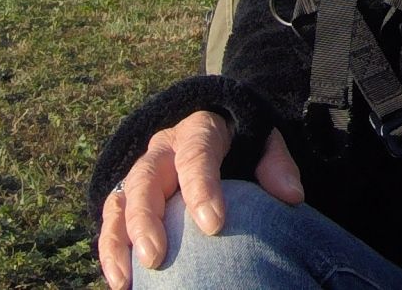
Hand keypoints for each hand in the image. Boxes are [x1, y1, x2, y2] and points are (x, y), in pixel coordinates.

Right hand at [96, 111, 302, 289]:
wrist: (216, 127)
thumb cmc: (243, 142)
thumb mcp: (264, 142)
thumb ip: (276, 164)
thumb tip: (291, 196)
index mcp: (199, 129)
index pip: (197, 154)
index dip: (202, 188)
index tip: (213, 225)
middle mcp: (162, 148)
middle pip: (147, 179)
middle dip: (148, 220)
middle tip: (156, 258)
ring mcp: (140, 171)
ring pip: (121, 201)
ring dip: (120, 241)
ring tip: (127, 279)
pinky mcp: (126, 194)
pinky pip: (110, 220)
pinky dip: (110, 250)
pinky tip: (120, 282)